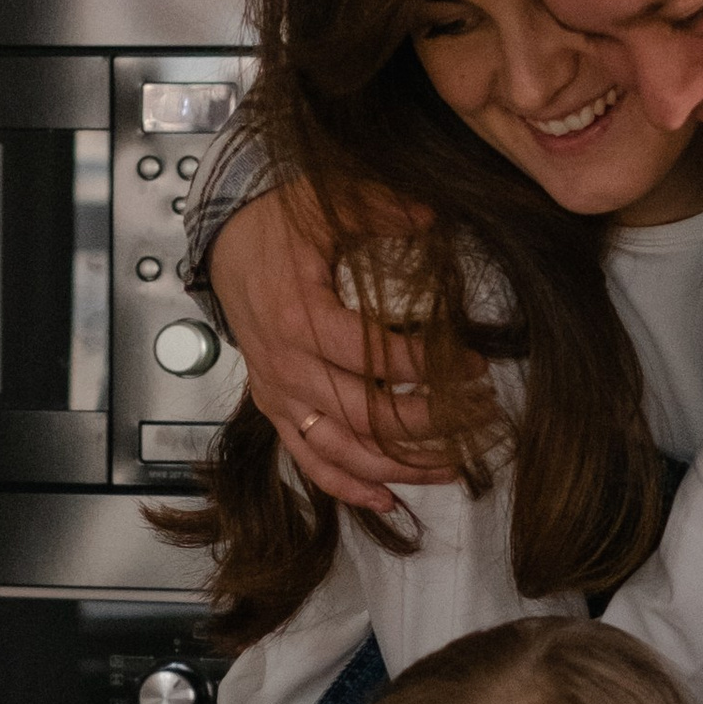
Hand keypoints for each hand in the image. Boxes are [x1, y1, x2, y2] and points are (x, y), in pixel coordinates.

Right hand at [207, 189, 448, 514]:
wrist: (223, 241)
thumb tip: (433, 215)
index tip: (474, 365)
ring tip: (451, 467)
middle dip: (429, 421)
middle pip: (364, 413)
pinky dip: (345, 486)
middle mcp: (285, 366)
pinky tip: (387, 500)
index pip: (373, 359)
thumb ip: (381, 209)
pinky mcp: (272, 407)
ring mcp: (277, 393)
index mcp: (299, 317)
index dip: (429, 368)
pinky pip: (307, 459)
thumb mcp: (328, 203)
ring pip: (340, 449)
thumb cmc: (276, 223)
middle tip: (479, 415)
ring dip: (398, 466)